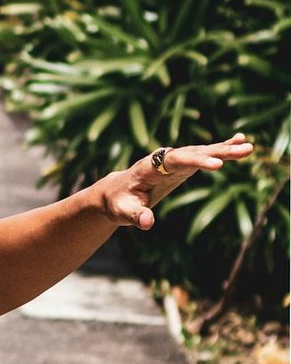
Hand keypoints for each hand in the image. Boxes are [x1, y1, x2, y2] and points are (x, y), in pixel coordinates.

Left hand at [96, 134, 254, 230]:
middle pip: (193, 153)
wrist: (116, 192)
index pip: (175, 161)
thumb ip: (135, 216)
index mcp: (149, 168)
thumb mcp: (122, 212)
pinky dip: (220, 148)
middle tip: (243, 150)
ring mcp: (174, 159)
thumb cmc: (118, 202)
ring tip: (248, 148)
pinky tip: (240, 141)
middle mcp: (163, 158)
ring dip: (224, 149)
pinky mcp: (182, 164)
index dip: (196, 161)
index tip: (217, 165)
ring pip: (201, 152)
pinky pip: (203, 154)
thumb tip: (148, 222)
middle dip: (218, 152)